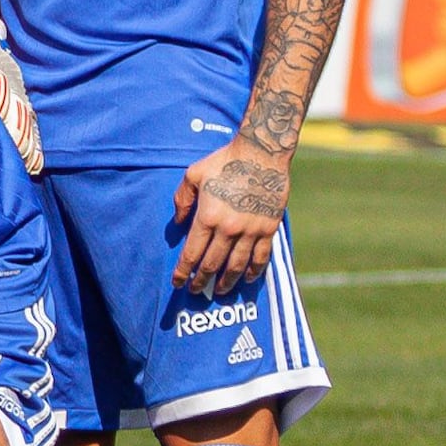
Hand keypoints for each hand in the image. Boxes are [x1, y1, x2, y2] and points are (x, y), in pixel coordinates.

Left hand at [172, 124, 292, 294]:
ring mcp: (250, 231)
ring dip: (227, 282)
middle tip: (196, 291)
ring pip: (236, 266)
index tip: (178, 283)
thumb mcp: (193, 174)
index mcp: (207, 217)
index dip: (183, 271)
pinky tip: (247, 279)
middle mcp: (228, 229)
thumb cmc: (224, 161)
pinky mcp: (268, 229)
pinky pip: (261, 258)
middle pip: (212, 264)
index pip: (192, 253)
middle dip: (201, 281)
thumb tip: (177, 223)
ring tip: (220, 291)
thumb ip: (182, 199)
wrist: (261, 154)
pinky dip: (254, 272)